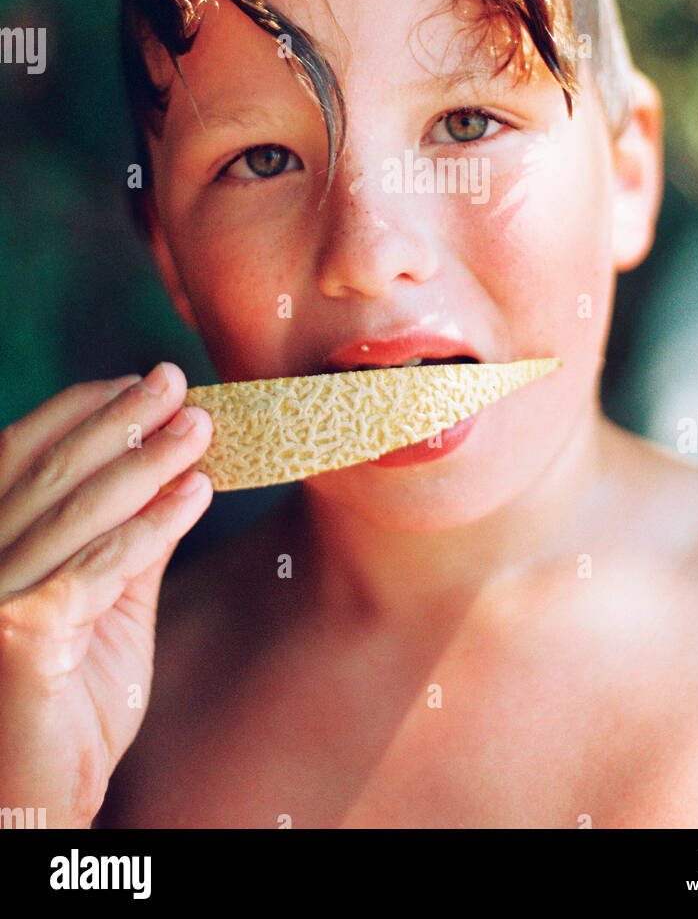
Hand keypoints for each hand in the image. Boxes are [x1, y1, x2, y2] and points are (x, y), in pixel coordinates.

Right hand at [0, 363, 212, 827]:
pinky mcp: (20, 638)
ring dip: (149, 462)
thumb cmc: (68, 701)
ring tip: (200, 429)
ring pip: (79, 511)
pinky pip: (102, 567)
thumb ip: (126, 541)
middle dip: (120, 420)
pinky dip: (154, 525)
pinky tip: (197, 494)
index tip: (133, 378)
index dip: (76, 410)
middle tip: (176, 382)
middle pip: (51, 472)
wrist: (40, 798)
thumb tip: (174, 472)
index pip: (17, 453)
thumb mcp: (103, 603)